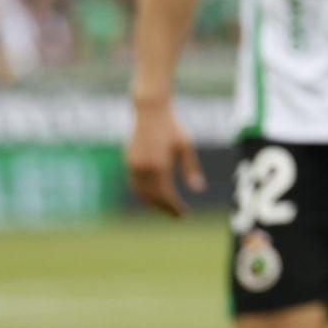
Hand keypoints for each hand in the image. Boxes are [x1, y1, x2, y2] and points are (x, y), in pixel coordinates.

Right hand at [126, 101, 205, 216]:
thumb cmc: (172, 128)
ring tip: (167, 207)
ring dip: (153, 204)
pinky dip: (143, 195)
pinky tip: (154, 195)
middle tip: (177, 214)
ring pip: (141, 194)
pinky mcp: (128, 163)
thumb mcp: (185, 147)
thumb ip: (190, 169)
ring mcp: (133, 166)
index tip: (183, 214)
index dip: (174, 207)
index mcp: (159, 165)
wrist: (150, 112)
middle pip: (152, 198)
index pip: (166, 195)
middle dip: (164, 208)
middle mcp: (143, 169)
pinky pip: (134, 186)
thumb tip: (199, 190)